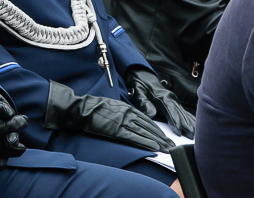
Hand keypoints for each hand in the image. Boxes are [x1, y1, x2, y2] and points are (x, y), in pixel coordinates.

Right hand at [44, 81, 174, 152]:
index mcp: (127, 108)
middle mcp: (128, 114)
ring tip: (167, 148)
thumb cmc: (94, 107)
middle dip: (161, 137)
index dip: (157, 129)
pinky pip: (135, 137)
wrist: (82, 109)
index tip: (164, 136)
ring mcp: (124, 122)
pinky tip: (155, 147)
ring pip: (145, 132)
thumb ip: (123, 112)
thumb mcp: (112, 105)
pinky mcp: (117, 130)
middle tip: (171, 144)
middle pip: (149, 127)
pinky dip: (146, 142)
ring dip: (158, 141)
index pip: (147, 120)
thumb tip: (130, 119)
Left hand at [127, 67, 195, 139]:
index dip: (175, 121)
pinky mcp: (174, 101)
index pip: (171, 110)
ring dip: (190, 123)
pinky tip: (195, 125)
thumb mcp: (137, 91)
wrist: (142, 75)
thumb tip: (151, 113)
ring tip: (195, 134)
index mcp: (162, 96)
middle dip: (186, 125)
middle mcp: (170, 98)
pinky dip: (189, 118)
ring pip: (183, 113)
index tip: (179, 132)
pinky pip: (183, 111)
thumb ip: (144, 102)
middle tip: (192, 137)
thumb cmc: (139, 84)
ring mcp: (173, 99)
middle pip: (180, 113)